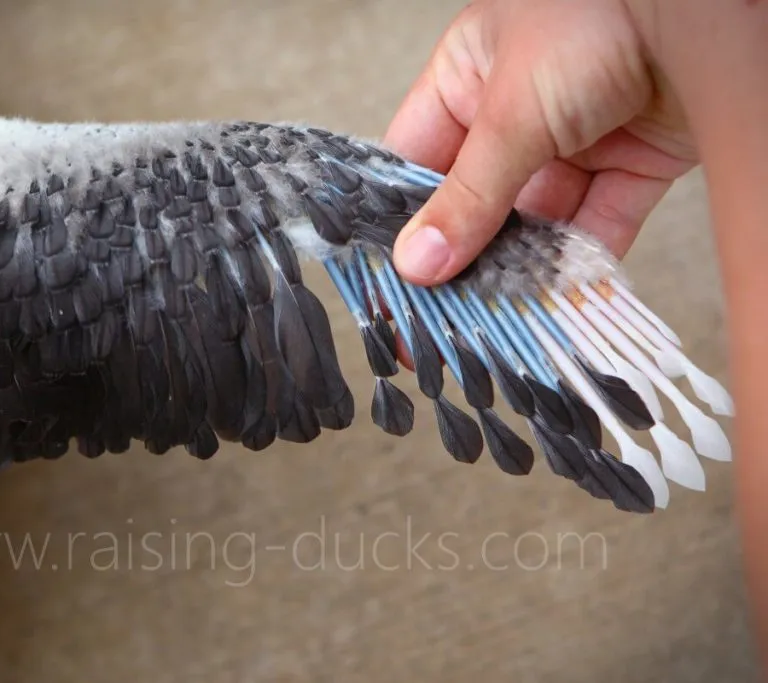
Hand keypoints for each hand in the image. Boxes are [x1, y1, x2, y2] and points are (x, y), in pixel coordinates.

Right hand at [385, 0, 697, 285]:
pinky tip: (558, 299)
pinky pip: (596, 225)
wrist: (700, 10)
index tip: (393, 274)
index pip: (417, 163)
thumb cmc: (593, 17)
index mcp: (466, 82)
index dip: (402, 219)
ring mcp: (573, 142)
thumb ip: (469, 196)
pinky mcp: (630, 165)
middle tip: (442, 312)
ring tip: (498, 316)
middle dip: (465, 256)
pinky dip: (581, 263)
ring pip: (537, 223)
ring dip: (521, 269)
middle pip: (478, 202)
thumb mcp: (510, 113)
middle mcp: (514, 115)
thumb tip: (418, 262)